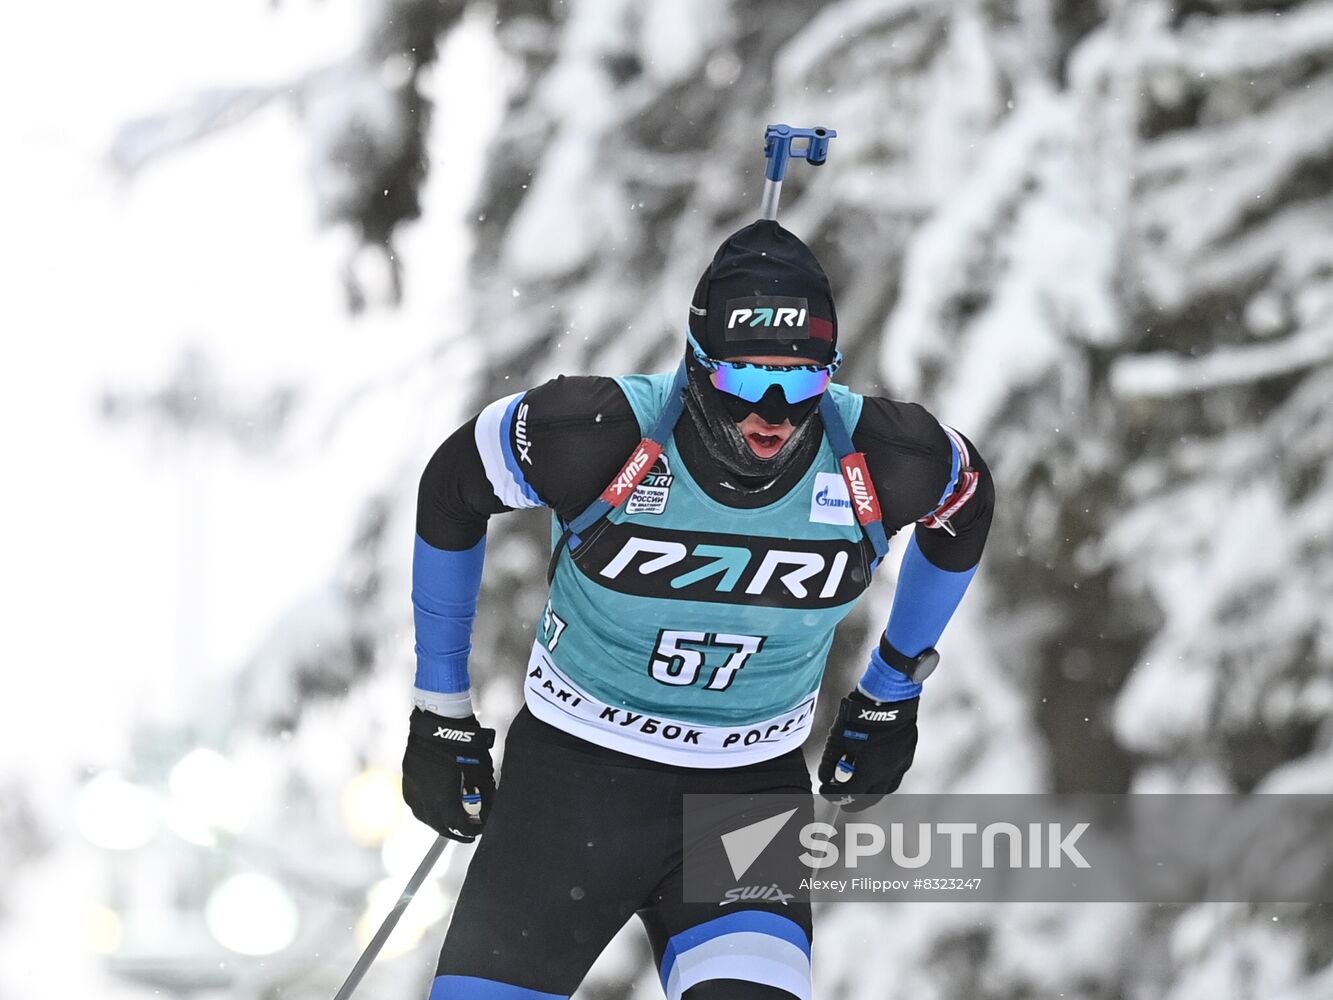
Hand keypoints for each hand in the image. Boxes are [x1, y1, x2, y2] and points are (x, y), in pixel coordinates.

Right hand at [401, 708, 496, 841]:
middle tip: (465, 833)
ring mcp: (413, 786)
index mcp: (443, 798)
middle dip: (453, 831)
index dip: (470, 830)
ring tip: (448, 821)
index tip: (478, 830)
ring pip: (422, 814)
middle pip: (437, 824)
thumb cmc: (466, 745)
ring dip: (436, 821)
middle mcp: (424, 796)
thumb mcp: (483, 772)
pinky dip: (424, 807)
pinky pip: (413, 800)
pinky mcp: (407, 775)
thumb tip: (487, 810)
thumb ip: (485, 795)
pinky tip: (433, 805)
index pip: (457, 824)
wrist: (441, 720)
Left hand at [817, 691, 917, 811]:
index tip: (825, 790)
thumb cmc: (858, 719)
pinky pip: (896, 773)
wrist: (887, 699)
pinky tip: (875, 769)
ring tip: (861, 786)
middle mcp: (888, 772)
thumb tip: (825, 778)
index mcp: (870, 772)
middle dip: (855, 801)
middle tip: (844, 800)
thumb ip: (829, 762)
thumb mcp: (837, 739)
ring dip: (872, 790)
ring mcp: (901, 763)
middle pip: (871, 797)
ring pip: (887, 787)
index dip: (834, 795)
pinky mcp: (908, 754)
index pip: (850, 794)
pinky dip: (884, 776)